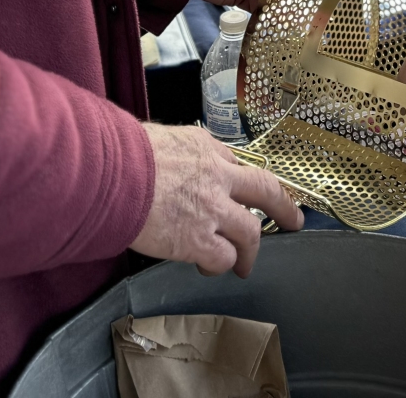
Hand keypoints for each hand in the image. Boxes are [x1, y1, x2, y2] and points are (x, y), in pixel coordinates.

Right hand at [131, 124, 301, 275]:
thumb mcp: (157, 137)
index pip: (236, 164)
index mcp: (205, 148)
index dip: (243, 182)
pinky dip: (221, 264)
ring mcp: (212, 210)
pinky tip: (210, 268)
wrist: (111, 173)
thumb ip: (173, 152)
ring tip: (244, 264)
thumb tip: (163, 159)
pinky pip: (223, 258)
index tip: (249, 191)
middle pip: (265, 191)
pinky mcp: (199, 241)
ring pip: (250, 233)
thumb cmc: (122, 153)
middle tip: (294, 219)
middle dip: (284, 206)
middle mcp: (217, 177)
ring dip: (249, 251)